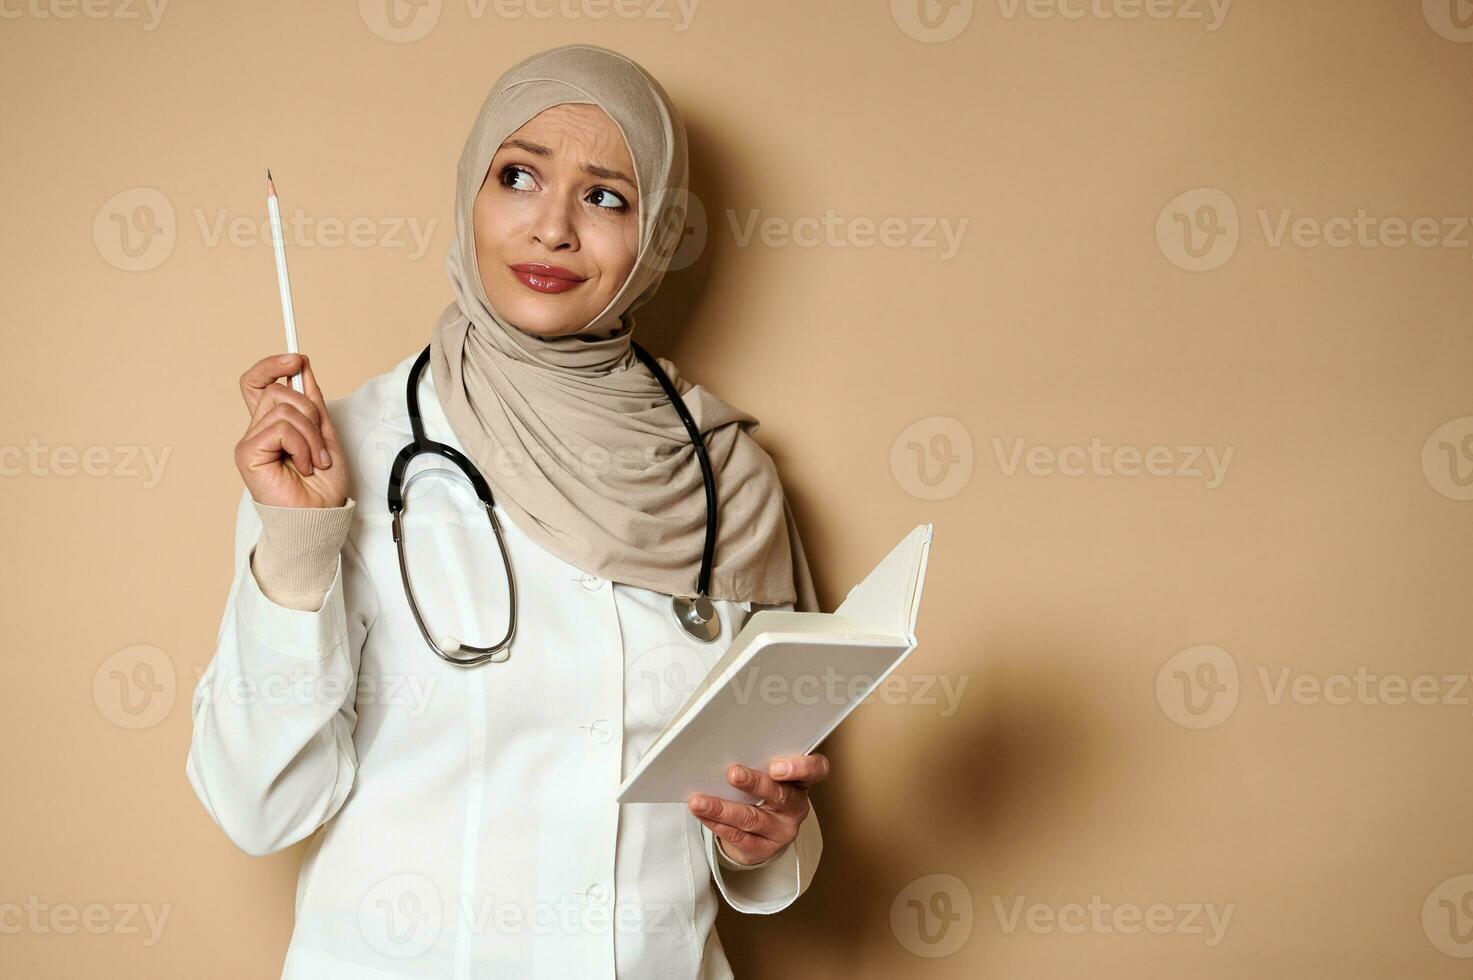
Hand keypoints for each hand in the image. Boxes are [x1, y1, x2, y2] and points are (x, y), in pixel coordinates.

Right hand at [234, 353, 348, 508]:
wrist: (320, 516)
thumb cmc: (322, 486)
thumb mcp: (325, 434)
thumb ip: (312, 402)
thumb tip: (302, 368)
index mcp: (274, 425)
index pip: (259, 383)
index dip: (273, 366)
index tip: (298, 360)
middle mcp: (258, 431)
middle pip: (278, 391)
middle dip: (310, 412)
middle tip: (320, 444)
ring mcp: (251, 441)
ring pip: (284, 408)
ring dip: (311, 435)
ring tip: (315, 460)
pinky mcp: (247, 452)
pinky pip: (280, 428)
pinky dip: (302, 445)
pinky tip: (303, 465)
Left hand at [686, 752, 829, 867]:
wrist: (760, 834)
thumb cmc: (763, 795)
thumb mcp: (768, 776)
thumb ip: (758, 762)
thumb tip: (726, 748)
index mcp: (801, 782)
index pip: (816, 770)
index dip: (801, 768)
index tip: (776, 766)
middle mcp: (795, 807)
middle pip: (780, 794)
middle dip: (755, 783)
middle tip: (733, 773)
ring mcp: (781, 831)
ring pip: (752, 819)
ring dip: (722, 808)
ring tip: (700, 801)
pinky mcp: (763, 849)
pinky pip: (738, 837)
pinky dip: (717, 824)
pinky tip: (703, 815)